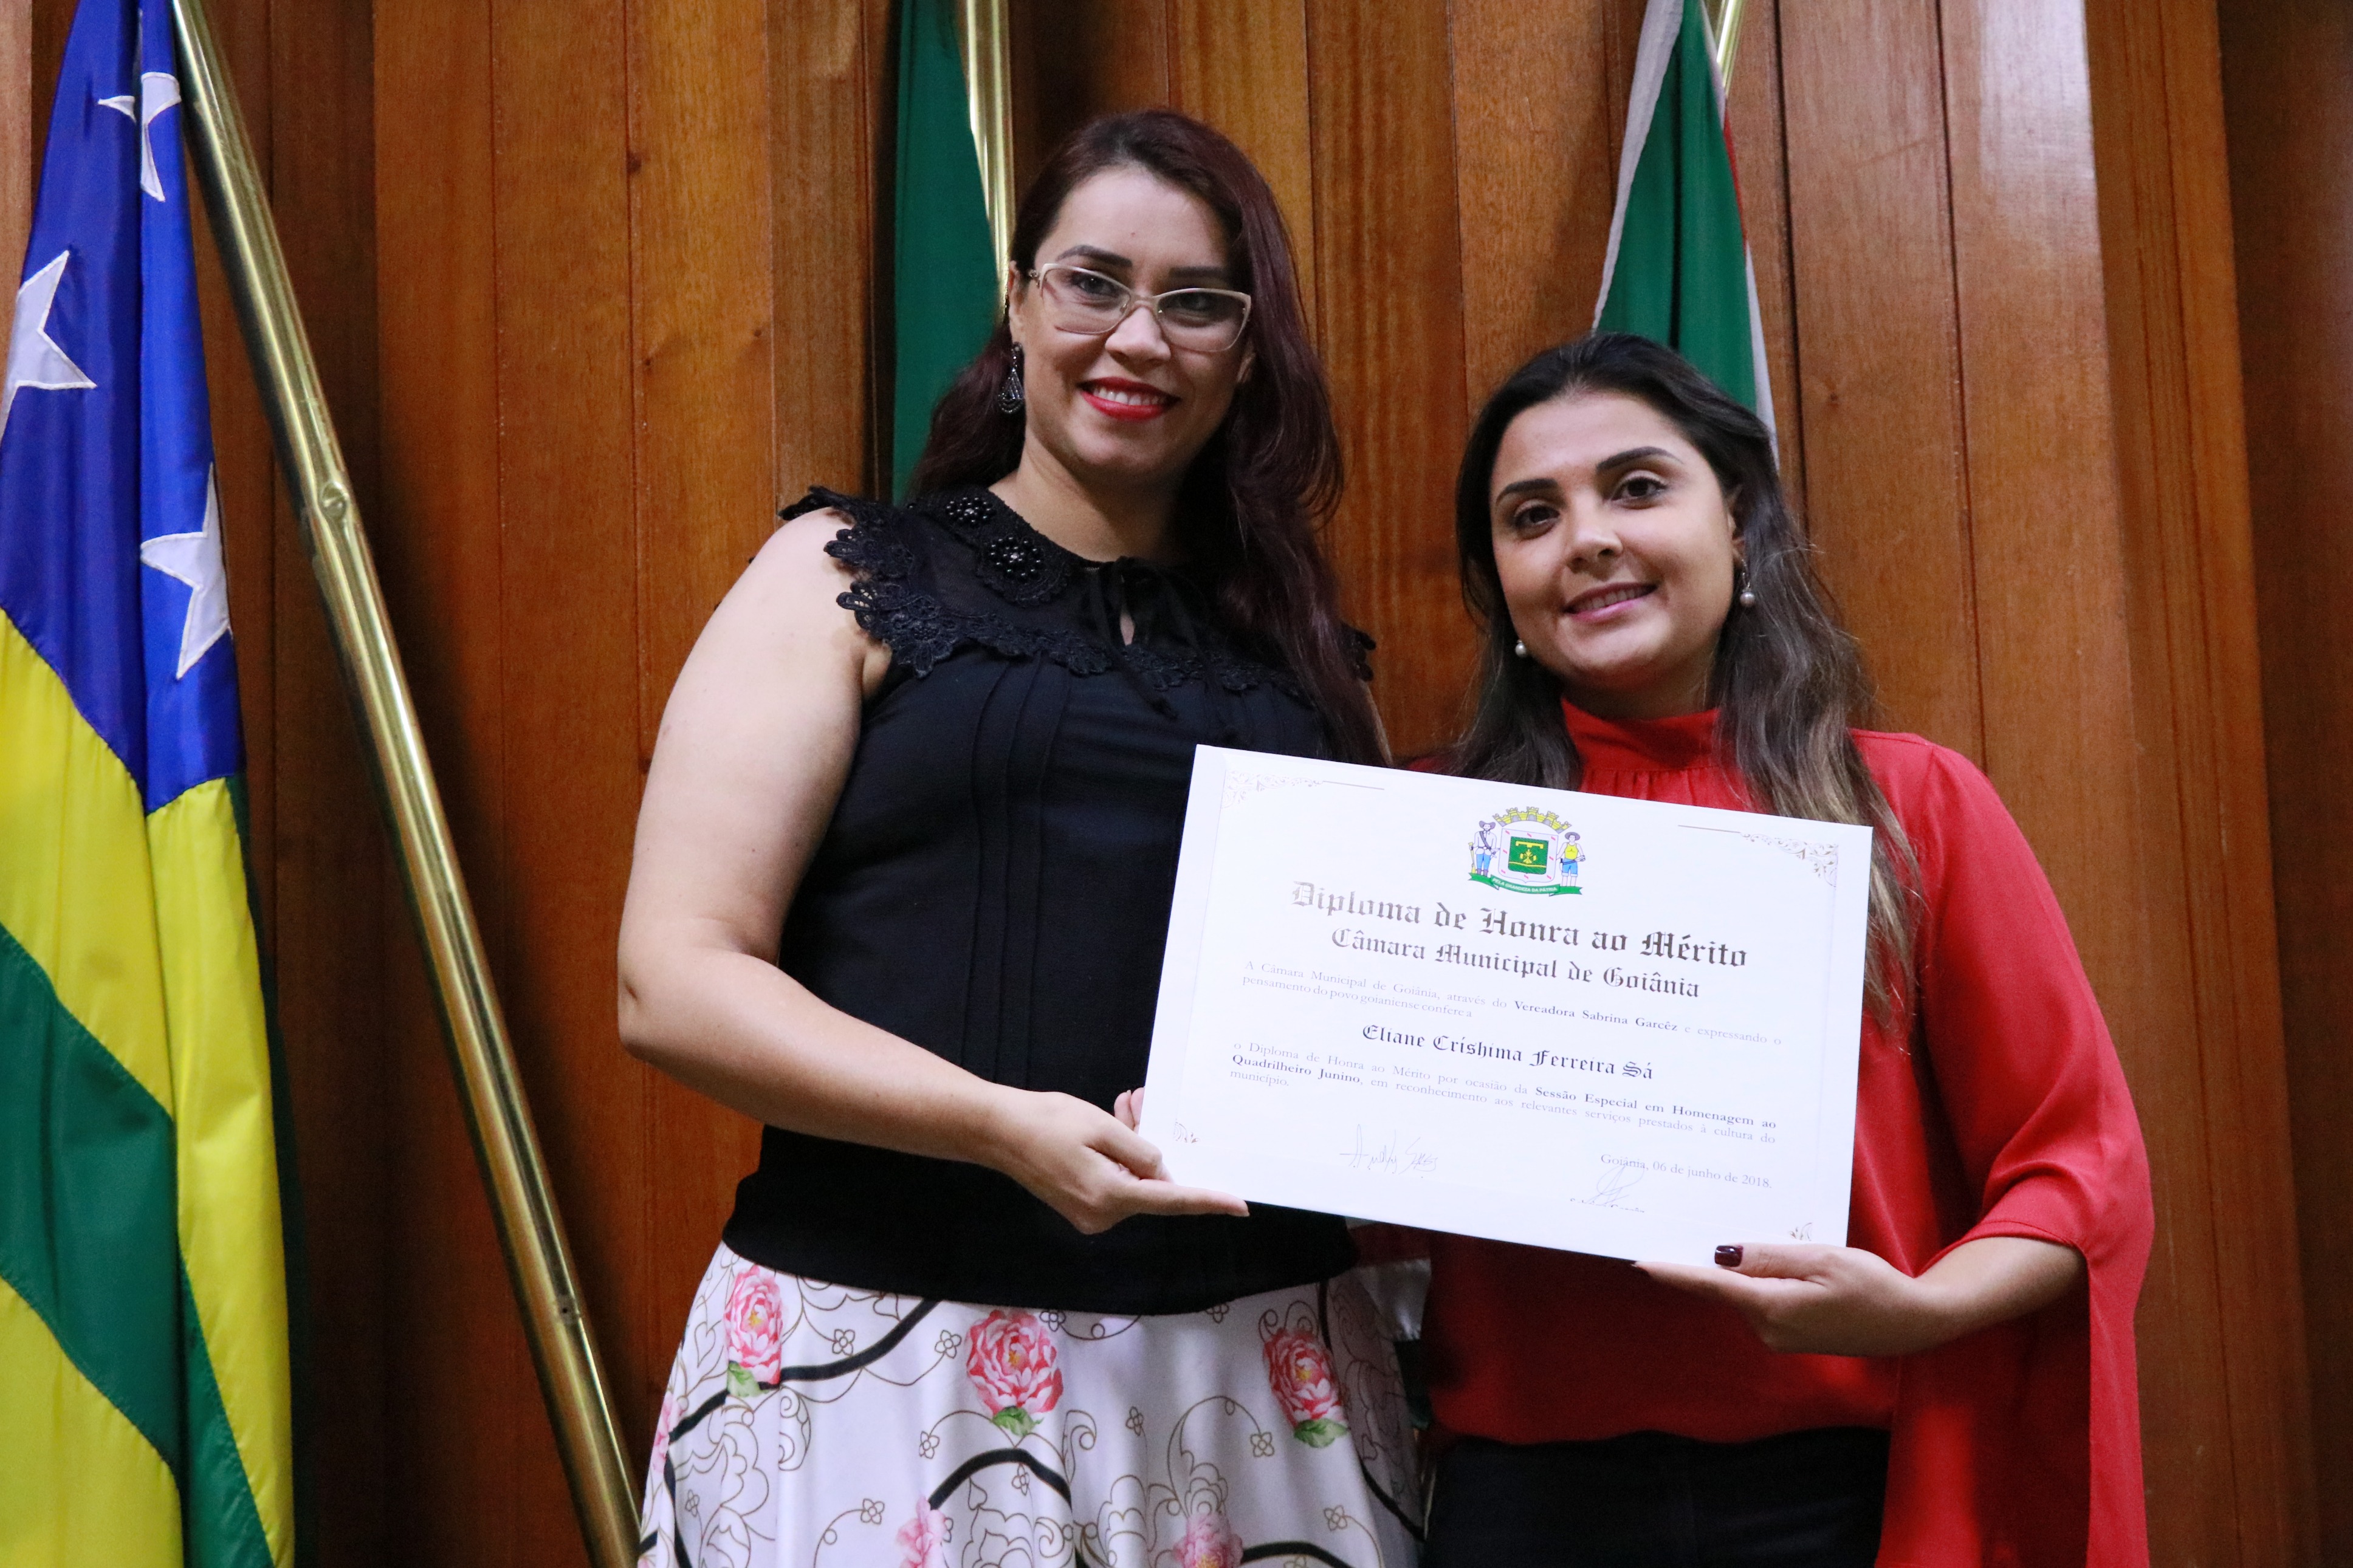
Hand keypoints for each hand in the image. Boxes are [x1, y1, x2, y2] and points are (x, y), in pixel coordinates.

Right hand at [983, 1089, 1244, 1235]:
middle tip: (1140, 1101)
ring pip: (1133, 1177)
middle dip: (1151, 1145)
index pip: (1171, 1199)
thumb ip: (1140, 1151)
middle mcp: (1102, 1214)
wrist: (995, 1130)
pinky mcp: (1080, 1205)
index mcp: (1110, 1195)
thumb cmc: (1046, 1122)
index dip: (1208, 1200)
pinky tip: (1112, 1121)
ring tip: (1123, 1104)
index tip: (1240, 1206)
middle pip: (1149, 1183)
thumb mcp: (1102, 1128)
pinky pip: (1114, 1179)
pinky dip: (1117, 1154)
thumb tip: (1162, 1173)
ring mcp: (1089, 1213)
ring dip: (1132, 1143)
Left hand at [1637, 1244, 1946, 1355]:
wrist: (1912, 1322)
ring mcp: (1778, 1336)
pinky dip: (1762, 1280)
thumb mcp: (1821, 1259)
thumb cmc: (1874, 1287)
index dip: (1676, 1272)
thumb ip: (1769, 1257)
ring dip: (1745, 1267)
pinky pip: (1762, 1300)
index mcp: (1773, 1309)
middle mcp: (1768, 1329)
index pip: (1713, 1286)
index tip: (1642, 1262)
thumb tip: (1722, 1255)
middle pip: (1727, 1287)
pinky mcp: (1789, 1334)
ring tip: (1763, 1237)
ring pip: (1745, 1292)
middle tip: (1702, 1219)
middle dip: (1715, 1258)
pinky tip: (1779, 1261)